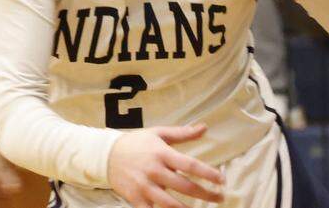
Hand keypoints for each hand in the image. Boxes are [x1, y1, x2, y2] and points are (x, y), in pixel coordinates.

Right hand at [109, 124, 224, 207]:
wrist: (106, 156)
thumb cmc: (136, 143)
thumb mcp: (158, 133)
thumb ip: (182, 133)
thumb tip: (204, 128)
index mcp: (162, 153)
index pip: (190, 165)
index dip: (208, 174)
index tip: (222, 180)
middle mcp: (155, 171)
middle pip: (185, 187)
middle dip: (206, 194)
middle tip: (220, 198)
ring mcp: (145, 187)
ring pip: (170, 204)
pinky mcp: (136, 199)